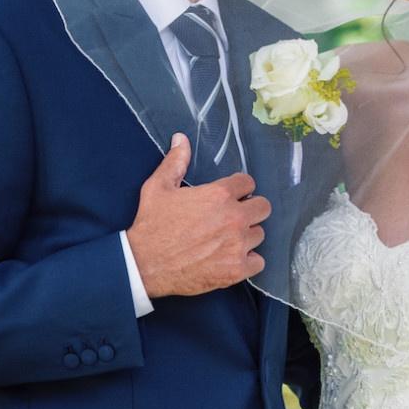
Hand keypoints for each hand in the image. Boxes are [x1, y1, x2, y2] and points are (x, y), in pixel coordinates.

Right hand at [126, 133, 269, 297]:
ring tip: (228, 239)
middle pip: (263, 207)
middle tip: (234, 217)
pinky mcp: (237, 269)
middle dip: (251, 209)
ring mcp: (238, 245)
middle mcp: (234, 218)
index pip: (248, 183)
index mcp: (219, 195)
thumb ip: (175, 162)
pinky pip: (259, 262)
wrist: (144, 264)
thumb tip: (181, 139)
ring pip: (259, 234)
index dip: (239, 188)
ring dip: (247, 235)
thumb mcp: (158, 187)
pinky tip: (232, 258)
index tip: (231, 196)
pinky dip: (248, 261)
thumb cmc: (152, 224)